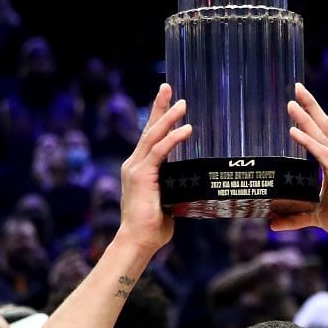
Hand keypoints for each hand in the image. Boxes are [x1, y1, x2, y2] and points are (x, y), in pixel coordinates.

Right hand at [117, 85, 190, 254]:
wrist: (138, 241)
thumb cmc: (153, 227)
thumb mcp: (168, 201)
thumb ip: (175, 188)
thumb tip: (193, 184)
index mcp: (140, 169)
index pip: (150, 138)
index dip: (159, 118)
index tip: (167, 101)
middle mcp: (135, 164)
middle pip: (148, 129)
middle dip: (159, 107)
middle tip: (167, 87)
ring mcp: (136, 169)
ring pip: (153, 136)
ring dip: (168, 117)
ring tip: (183, 104)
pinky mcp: (142, 176)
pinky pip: (160, 152)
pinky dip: (173, 139)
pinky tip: (186, 129)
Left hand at [279, 84, 327, 250]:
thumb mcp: (317, 217)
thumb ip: (296, 218)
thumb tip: (273, 224)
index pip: (322, 134)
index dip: (310, 116)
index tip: (298, 102)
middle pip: (323, 125)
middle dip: (309, 106)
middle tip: (296, 86)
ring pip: (321, 134)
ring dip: (305, 118)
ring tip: (291, 102)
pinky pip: (321, 153)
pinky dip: (307, 141)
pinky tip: (294, 131)